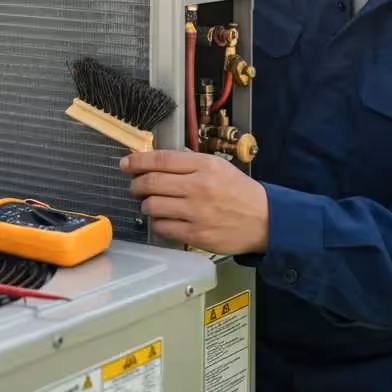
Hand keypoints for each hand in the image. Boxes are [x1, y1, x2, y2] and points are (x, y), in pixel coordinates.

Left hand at [121, 150, 268, 254]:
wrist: (265, 221)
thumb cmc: (241, 193)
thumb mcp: (219, 166)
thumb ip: (190, 161)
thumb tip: (160, 158)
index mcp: (204, 166)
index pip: (160, 159)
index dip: (137, 161)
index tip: (126, 164)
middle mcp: (198, 187)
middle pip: (151, 182)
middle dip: (135, 184)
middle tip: (134, 186)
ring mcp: (195, 212)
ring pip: (152, 206)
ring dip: (145, 204)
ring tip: (151, 204)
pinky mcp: (195, 234)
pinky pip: (162, 227)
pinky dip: (157, 223)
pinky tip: (163, 219)